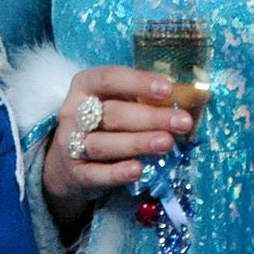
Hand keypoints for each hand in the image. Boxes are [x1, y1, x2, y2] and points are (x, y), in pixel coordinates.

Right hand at [41, 65, 192, 230]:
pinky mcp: (74, 173)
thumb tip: (184, 98)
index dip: (139, 82)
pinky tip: (138, 170)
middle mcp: (73, 111)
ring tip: (167, 143)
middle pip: (112, 113)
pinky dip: (117, 173)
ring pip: (104, 144)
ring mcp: (69, 143)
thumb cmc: (104, 121)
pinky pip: (95, 174)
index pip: (110, 78)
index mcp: (85, 84)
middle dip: (150, 117)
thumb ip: (142, 98)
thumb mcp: (117, 100)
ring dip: (138, 143)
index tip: (168, 89)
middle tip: (183, 122)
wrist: (70, 161)